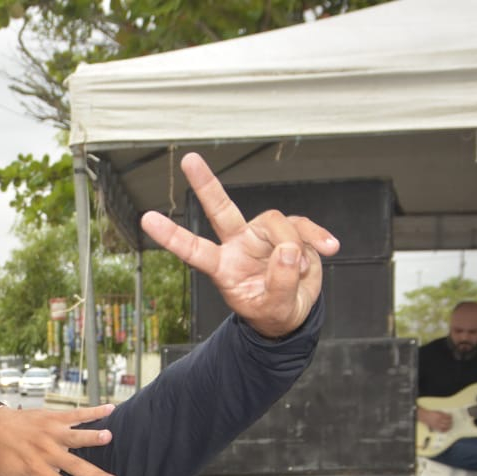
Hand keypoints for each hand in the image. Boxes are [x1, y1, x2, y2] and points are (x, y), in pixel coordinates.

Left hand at [0, 404, 117, 475]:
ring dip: (93, 436)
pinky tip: (110, 410)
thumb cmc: (2, 458)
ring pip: (76, 436)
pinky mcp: (53, 417)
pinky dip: (93, 411)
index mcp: (37, 470)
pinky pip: (76, 414)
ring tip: (108, 437)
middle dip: (95, 475)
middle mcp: (46, 452)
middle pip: (75, 466)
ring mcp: (51, 432)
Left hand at [140, 153, 339, 337]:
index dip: (172, 236)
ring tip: (303, 271)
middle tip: (188, 159)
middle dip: (206, 184)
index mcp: (223, 267)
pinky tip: (329, 248)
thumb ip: (280, 281)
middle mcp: (239, 245)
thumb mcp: (274, 308)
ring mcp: (262, 237)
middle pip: (221, 210)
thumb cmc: (273, 313)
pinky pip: (303, 226)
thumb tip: (288, 250)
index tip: (147, 219)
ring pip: (277, 222)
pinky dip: (318, 237)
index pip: (194, 249)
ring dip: (296, 245)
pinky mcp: (289, 232)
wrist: (294, 314)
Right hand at [417, 407, 451, 432]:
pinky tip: (446, 429)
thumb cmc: (431, 414)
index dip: (451, 417)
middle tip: (452, 422)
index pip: (448, 417)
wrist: (425, 416)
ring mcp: (437, 424)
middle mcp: (439, 420)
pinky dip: (445, 430)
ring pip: (445, 427)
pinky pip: (441, 430)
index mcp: (440, 416)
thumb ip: (444, 414)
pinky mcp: (436, 427)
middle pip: (448, 422)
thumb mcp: (438, 412)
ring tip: (450, 426)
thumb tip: (449, 415)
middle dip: (451, 422)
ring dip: (449, 426)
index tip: (451, 417)